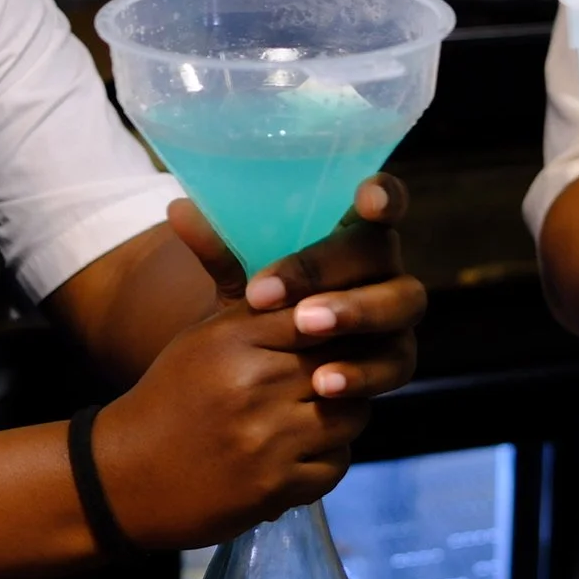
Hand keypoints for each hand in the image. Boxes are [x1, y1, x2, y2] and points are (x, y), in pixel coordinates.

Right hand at [90, 177, 425, 548]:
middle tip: (338, 370)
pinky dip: (325, 460)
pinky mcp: (276, 488)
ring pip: (350, 414)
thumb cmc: (172, 395)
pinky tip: (296, 453)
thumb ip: (233, 280)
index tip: (343, 325)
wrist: (126, 478)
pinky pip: (337, 464)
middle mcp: (252, 385)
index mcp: (234, 339)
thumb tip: (196, 204)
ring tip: (313, 412)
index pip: (316, 312)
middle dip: (346, 367)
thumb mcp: (200, 334)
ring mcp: (266, 440)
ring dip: (342, 415)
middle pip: (342, 362)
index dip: (337, 319)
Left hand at [175, 175, 425, 403]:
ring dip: (357, 316)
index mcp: (352, 233)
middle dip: (338, 273)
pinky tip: (325, 384)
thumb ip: (219, 249)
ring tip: (305, 331)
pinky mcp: (398, 360)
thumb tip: (177, 208)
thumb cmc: (266, 312)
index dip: (385, 195)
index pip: (384, 200)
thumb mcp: (242, 283)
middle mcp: (385, 267)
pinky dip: (361, 372)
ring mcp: (396, 313)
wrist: (271, 379)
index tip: (365, 199)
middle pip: (383, 256)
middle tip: (299, 304)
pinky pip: (394, 365)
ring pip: (401, 306)